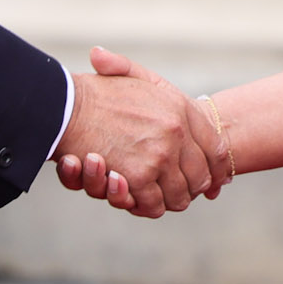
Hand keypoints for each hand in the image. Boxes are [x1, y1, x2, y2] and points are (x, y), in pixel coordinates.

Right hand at [51, 48, 221, 217]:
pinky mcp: (139, 177)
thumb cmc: (96, 92)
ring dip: (167, 200)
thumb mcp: (133, 76)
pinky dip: (145, 206)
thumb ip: (151, 81)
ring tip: (152, 194)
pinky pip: (153, 205)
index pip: (218, 149)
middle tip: (174, 190)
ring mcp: (159, 156)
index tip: (213, 178)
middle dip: (190, 188)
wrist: (64, 106)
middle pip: (201, 177)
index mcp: (181, 108)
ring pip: (180, 196)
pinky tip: (135, 196)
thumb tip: (162, 92)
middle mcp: (176, 133)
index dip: (217, 169)